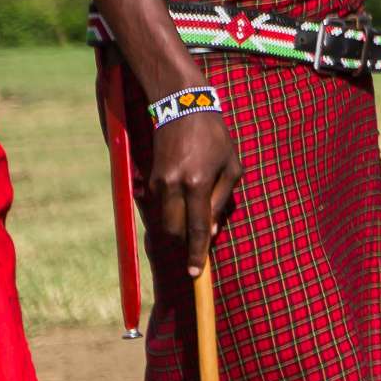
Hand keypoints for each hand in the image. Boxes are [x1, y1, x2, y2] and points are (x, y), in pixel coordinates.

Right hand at [150, 108, 242, 277]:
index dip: (197, 253)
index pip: (197, 228)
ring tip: (191, 240)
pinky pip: (159, 210)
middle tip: (196, 259)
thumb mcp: (231, 165)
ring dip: (176, 236)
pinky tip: (182, 218)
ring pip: (163, 224)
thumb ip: (221, 200)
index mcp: (196, 183)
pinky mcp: (150, 180)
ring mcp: (158, 184)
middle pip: (173, 232)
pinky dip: (170, 219)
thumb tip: (211, 232)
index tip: (196, 273)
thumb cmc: (214, 136)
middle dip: (183, 249)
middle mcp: (173, 186)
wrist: (182, 107)